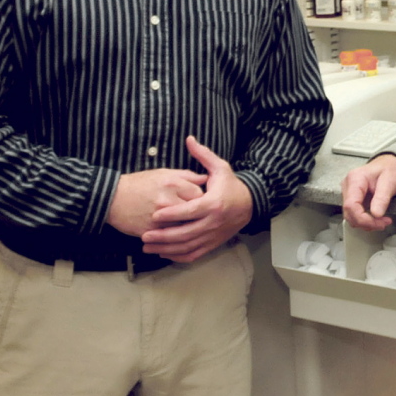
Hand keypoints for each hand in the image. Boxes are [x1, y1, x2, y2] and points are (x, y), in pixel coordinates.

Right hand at [106, 168, 206, 236]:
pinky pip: (170, 237)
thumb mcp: (163, 173)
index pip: (199, 193)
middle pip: (194, 211)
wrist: (112, 198)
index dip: (203, 198)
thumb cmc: (138, 184)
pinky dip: (175, 236)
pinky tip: (177, 233)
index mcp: (172, 183)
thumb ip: (186, 175)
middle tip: (199, 214)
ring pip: (185, 226)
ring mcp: (159, 218)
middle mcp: (168, 200)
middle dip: (198, 213)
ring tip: (190, 224)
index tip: (202, 200)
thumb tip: (205, 178)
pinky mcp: (152, 231)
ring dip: (188, 226)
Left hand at [140, 136, 252, 261]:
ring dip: (167, 249)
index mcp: (214, 203)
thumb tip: (189, 139)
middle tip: (144, 236)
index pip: (190, 212)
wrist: (250, 204)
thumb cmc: (232, 185)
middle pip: (185, 233)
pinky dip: (178, 256)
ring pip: (188, 246)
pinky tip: (164, 253)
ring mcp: (213, 235)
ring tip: (148, 247)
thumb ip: (203, 155)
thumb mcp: (221, 167)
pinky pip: (194, 254)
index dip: (172, 215)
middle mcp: (213, 222)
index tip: (155, 216)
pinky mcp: (213, 243)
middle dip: (163, 236)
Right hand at [341, 153, 395, 230]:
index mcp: (355, 179)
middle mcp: (348, 186)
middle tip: (383, 223)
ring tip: (381, 221)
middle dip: (366, 223)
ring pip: (351, 216)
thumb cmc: (390, 168)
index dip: (363, 218)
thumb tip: (376, 214)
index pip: (351, 205)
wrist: (390, 164)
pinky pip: (355, 214)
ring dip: (366, 223)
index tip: (378, 222)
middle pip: (349, 213)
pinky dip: (365, 220)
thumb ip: (382, 198)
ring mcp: (349, 193)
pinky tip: (376, 218)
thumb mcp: (390, 181)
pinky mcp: (353, 199)